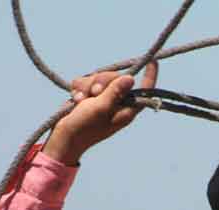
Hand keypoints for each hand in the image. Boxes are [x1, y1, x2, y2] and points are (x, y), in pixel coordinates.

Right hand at [42, 62, 158, 164]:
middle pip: (116, 77)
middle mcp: (117, 102)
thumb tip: (131, 79)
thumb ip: (115, 92)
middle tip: (95, 93)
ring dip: (87, 86)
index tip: (154, 62)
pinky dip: (79, 89)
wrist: (64, 137)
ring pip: (98, 77)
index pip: (143, 91)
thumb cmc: (85, 127)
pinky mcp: (89, 95)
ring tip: (81, 101)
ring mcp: (102, 98)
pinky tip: (76, 100)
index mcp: (126, 109)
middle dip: (102, 81)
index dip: (149, 77)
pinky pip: (86, 81)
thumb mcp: (101, 108)